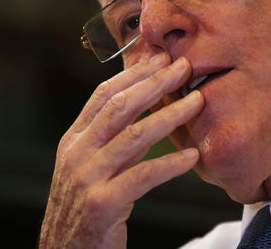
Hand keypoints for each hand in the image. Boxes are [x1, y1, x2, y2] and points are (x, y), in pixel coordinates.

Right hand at [39, 53, 203, 248]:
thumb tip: (148, 109)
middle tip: (184, 67)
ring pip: (134, 137)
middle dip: (155, 83)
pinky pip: (143, 177)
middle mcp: (77, 154)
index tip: (161, 59)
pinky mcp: (102, 204)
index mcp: (74, 140)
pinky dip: (170, 165)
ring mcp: (87, 178)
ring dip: (170, 116)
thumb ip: (116, 141)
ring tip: (197, 102)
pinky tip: (192, 157)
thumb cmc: (84, 211)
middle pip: (120, 107)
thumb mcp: (92, 168)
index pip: (104, 95)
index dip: (134, 74)